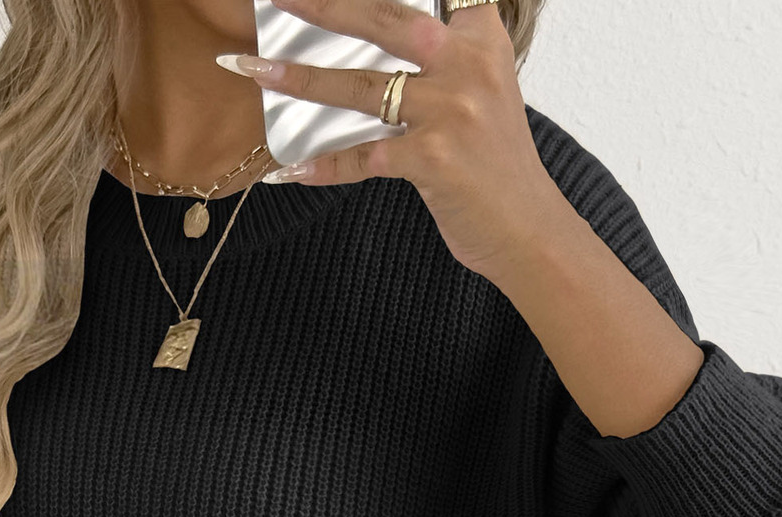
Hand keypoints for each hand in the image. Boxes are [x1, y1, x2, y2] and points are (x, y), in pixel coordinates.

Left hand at [215, 0, 569, 283]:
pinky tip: (289, 170)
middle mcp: (467, 65)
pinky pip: (361, 156)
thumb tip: (372, 40)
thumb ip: (444, 58)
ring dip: (300, 78)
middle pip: (384, 18)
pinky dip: (323, 165)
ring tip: (254, 69)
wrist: (527, 230)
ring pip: (360, 85)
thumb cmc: (496, 165)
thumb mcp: (484, 90)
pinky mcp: (431, 159)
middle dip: (324, 4)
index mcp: (481, 39)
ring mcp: (450, 111)